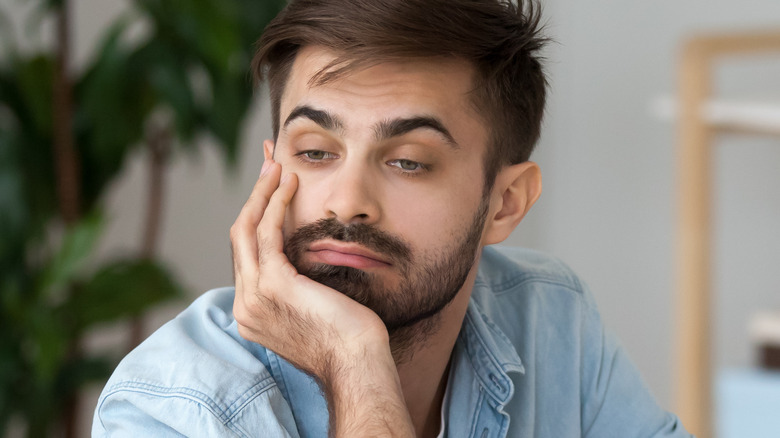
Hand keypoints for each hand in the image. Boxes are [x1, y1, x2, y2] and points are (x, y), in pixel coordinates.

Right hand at [230, 159, 414, 435]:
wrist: (357, 364)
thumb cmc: (347, 339)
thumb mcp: (311, 310)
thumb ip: (296, 289)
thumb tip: (303, 264)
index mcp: (252, 312)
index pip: (246, 254)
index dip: (255, 217)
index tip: (269, 189)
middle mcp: (244, 305)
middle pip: (239, 237)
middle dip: (253, 196)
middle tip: (268, 164)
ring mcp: (254, 296)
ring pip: (246, 229)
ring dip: (262, 192)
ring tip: (277, 164)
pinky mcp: (272, 284)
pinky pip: (267, 232)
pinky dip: (276, 203)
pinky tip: (290, 183)